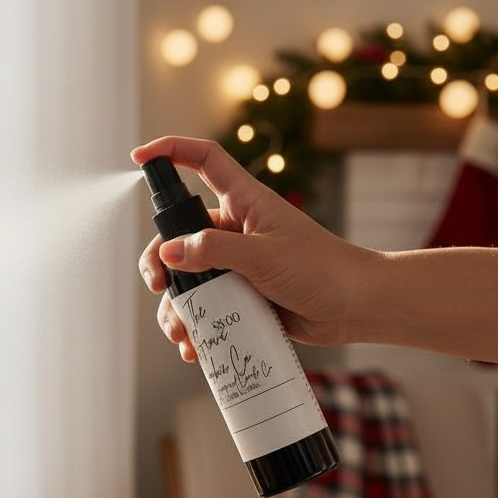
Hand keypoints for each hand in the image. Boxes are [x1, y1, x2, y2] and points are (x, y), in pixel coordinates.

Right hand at [131, 136, 373, 360]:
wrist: (357, 308)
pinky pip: (205, 307)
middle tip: (158, 285)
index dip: (171, 151)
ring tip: (182, 332)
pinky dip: (195, 326)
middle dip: (159, 261)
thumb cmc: (322, 270)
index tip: (140, 158)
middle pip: (178, 234)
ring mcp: (236, 265)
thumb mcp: (264, 256)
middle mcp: (236, 230)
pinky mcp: (241, 296)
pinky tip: (195, 347)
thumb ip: (213, 251)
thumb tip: (168, 254)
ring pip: (187, 278)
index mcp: (244, 202)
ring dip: (176, 306)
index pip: (203, 161)